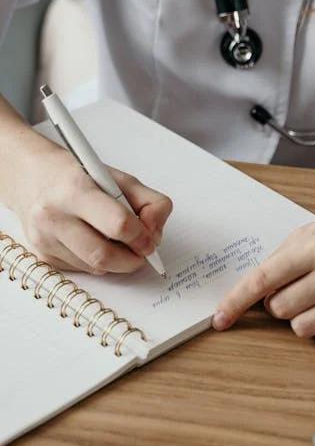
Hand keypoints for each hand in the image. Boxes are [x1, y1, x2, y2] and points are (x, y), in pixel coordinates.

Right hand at [12, 137, 171, 273]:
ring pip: (96, 268)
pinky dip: (97, 262)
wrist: (30, 176)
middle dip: (132, 259)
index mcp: (76, 190)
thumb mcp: (118, 178)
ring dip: (116, 261)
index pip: (118, 225)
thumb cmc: (76, 175)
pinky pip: (83, 270)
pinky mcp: (42, 256)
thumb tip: (155, 234)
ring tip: (116, 240)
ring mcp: (45, 239)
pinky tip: (93, 241)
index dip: (142, 237)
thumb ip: (149, 202)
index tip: (150, 239)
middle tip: (142, 251)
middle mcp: (54, 216)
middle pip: (105, 256)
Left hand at [213, 204, 314, 350]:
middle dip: (278, 304)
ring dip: (301, 319)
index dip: (236, 302)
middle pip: (280, 310)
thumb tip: (253, 294)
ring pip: (302, 329)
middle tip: (297, 289)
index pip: (263, 280)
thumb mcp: (312, 231)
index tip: (220, 319)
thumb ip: (281, 259)